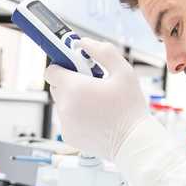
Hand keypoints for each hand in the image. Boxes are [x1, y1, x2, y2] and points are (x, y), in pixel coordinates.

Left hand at [43, 38, 149, 159]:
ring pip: (62, 103)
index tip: (76, 67)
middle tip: (92, 85)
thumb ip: (102, 51)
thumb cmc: (130, 108)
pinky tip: (96, 117)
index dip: (64, 66)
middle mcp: (64, 106)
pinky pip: (67, 119)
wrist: (133, 142)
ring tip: (97, 104)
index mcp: (74, 88)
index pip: (51, 70)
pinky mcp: (68, 135)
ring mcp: (65, 123)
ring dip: (74, 99)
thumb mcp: (123, 71)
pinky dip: (77, 116)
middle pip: (57, 86)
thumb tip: (83, 43)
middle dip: (71, 82)